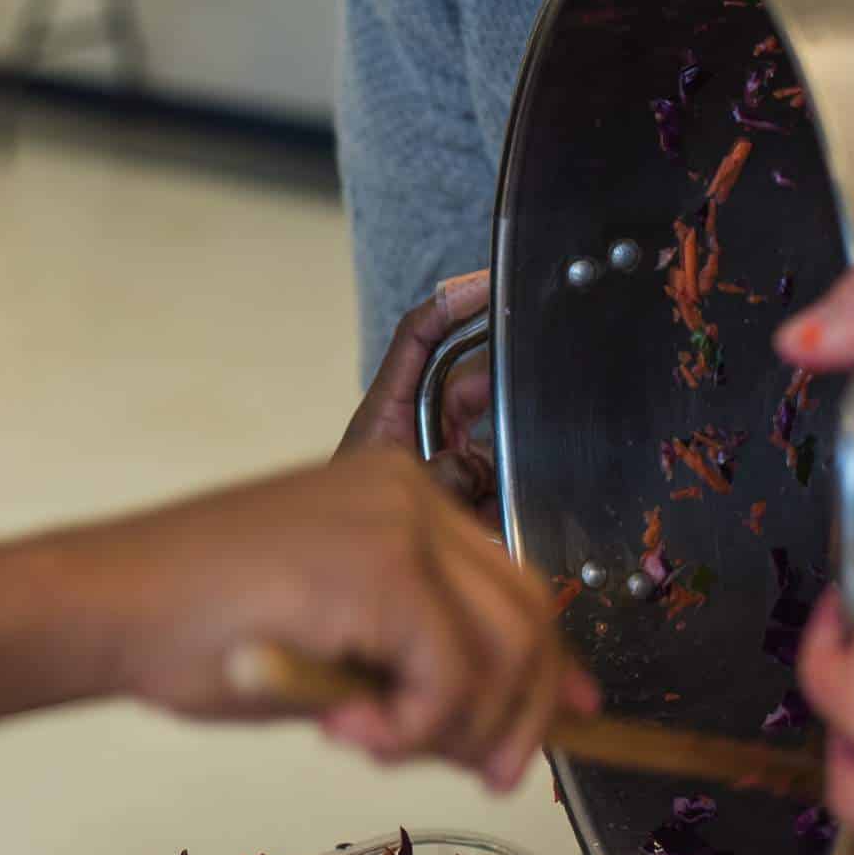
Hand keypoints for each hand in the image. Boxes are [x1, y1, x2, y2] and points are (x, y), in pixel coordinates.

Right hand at [51, 449, 596, 790]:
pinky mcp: (384, 567)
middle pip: (529, 614)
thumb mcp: (328, 645)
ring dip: (455, 730)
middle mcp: (412, 492)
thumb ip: (410, 665)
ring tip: (371, 747)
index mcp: (398, 494)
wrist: (104, 606)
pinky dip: (413, 729)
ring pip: (504, 651)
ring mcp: (401, 523)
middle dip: (524, 713)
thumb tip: (498, 732)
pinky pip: (452, 676)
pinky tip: (343, 732)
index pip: (513, 583)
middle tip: (488, 777)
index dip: (552, 664)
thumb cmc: (191, 631)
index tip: (576, 722)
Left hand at [342, 271, 497, 520]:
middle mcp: (418, 420)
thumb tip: (476, 468)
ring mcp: (439, 449)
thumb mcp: (388, 495)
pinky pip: (492, 478)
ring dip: (496, 471)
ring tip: (482, 505)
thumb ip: (436, 479)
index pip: (419, 336)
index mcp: (389, 406)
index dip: (451, 303)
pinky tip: (488, 525)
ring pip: (492, 438)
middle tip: (512, 426)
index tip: (486, 284)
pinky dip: (497, 501)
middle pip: (472, 383)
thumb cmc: (341, 525)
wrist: (344, 570)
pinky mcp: (458, 482)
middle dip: (498, 404)